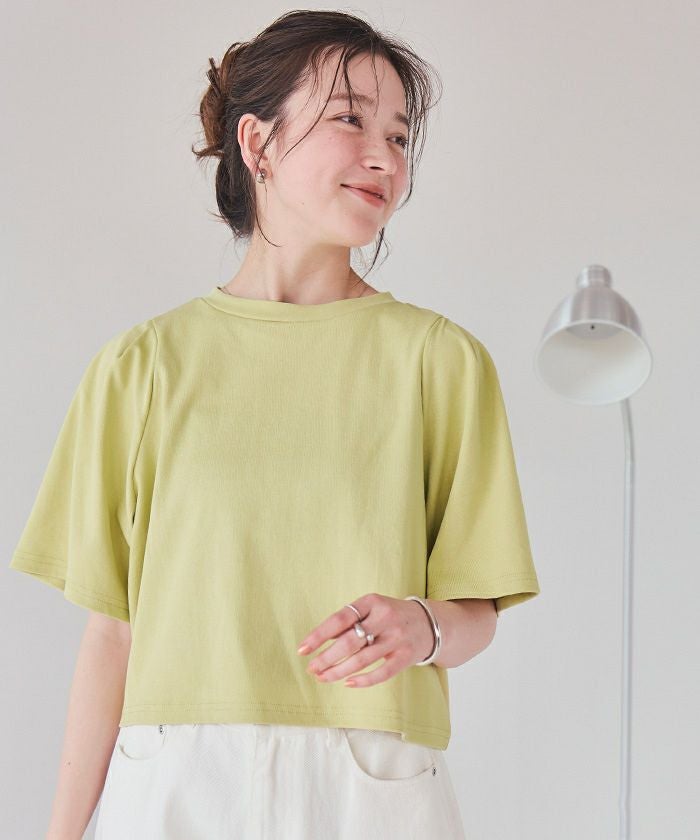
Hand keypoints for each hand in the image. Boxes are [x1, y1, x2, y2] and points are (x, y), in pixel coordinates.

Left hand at [296, 593, 434, 687]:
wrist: (429, 622)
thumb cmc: (390, 616)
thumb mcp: (371, 608)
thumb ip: (349, 622)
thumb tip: (319, 641)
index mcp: (372, 601)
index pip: (339, 619)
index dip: (319, 635)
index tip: (302, 649)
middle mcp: (385, 618)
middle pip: (349, 642)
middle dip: (326, 658)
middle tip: (311, 669)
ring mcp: (397, 637)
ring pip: (362, 659)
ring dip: (338, 671)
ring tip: (323, 678)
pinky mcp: (406, 656)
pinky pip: (382, 673)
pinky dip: (363, 680)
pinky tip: (347, 683)